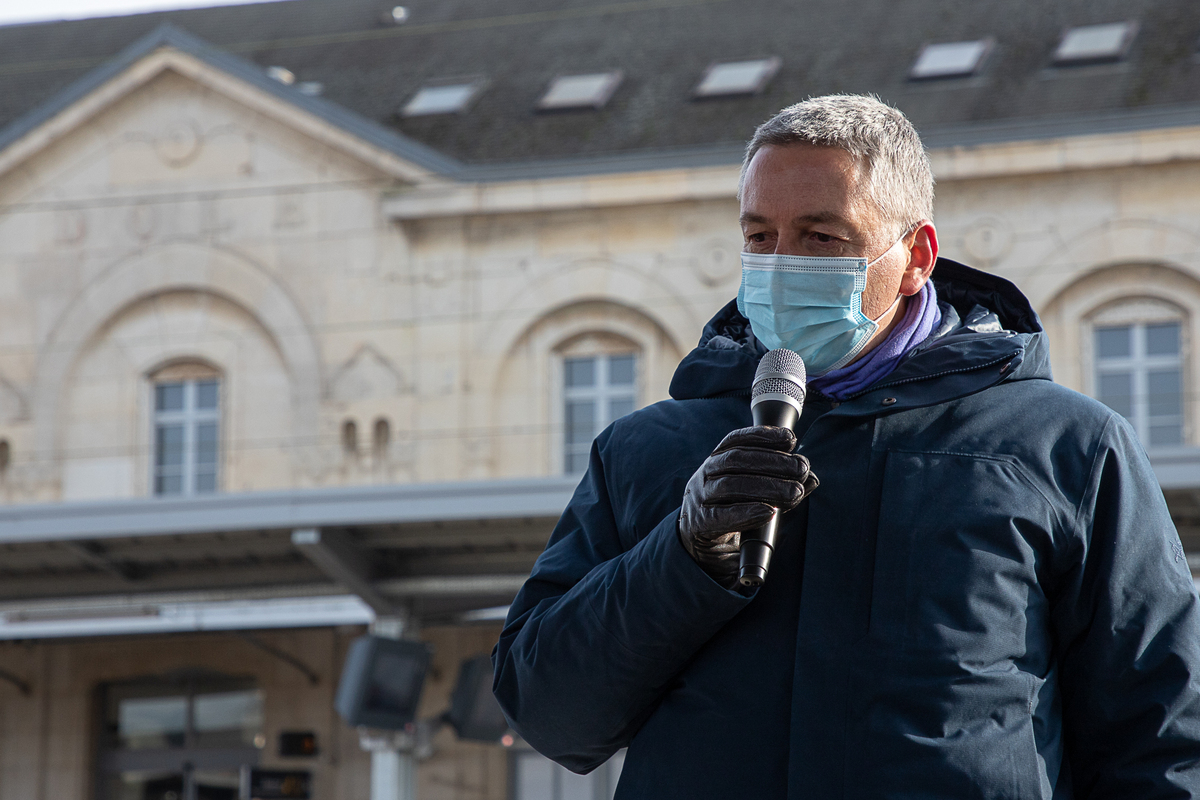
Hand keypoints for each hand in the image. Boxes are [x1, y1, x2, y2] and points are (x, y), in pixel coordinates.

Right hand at [678, 426, 817, 588]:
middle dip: (773, 461)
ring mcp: (698, 497)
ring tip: (795, 492)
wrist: (704, 543)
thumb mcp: (754, 492)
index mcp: (716, 460)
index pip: (735, 440)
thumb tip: (812, 479)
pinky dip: (747, 513)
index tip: (791, 439)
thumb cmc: (732, 510)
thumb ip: (781, 483)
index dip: (762, 435)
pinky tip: (769, 512)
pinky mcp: (698, 523)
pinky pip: (721, 516)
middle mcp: (704, 474)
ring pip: (730, 485)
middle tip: (801, 468)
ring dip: (767, 486)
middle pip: (736, 460)